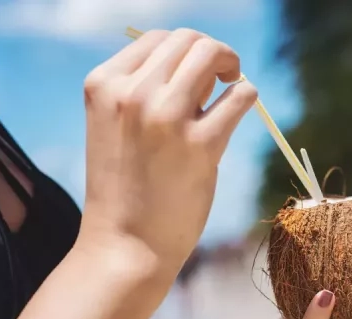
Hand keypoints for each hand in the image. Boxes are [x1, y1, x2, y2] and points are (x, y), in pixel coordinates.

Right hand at [79, 28, 256, 269]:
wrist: (124, 246)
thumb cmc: (126, 188)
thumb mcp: (117, 127)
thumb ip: (146, 92)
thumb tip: (203, 66)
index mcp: (104, 85)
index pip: (155, 38)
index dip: (184, 51)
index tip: (194, 76)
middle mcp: (132, 93)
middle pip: (188, 39)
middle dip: (212, 52)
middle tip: (222, 77)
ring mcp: (166, 117)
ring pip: (213, 54)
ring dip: (231, 65)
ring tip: (231, 87)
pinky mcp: (202, 145)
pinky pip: (241, 96)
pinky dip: (247, 96)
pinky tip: (239, 111)